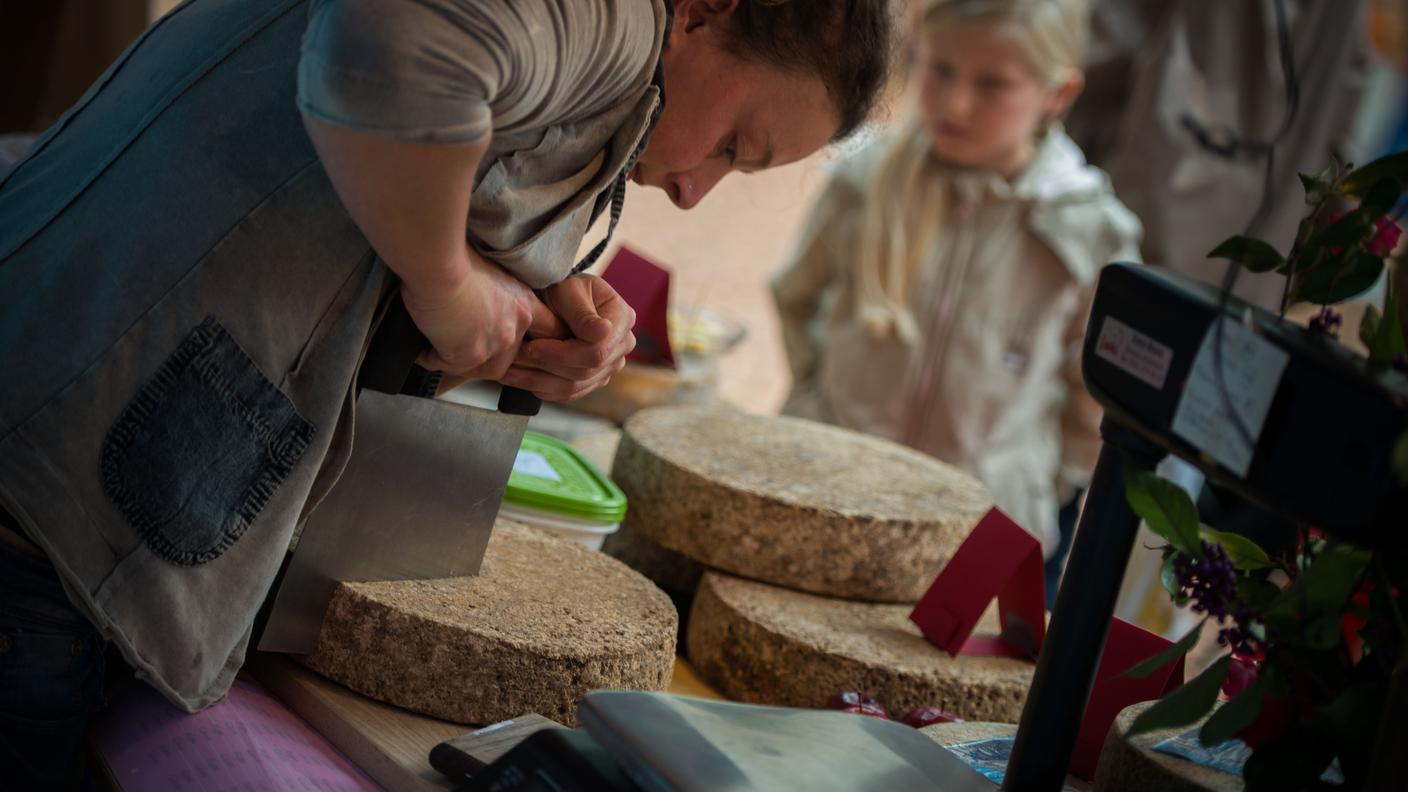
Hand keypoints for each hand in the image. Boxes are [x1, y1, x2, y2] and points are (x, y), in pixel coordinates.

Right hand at [403, 247, 564, 380]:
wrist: (439, 268)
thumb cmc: (457, 259)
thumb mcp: (489, 271)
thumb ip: (496, 293)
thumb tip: (482, 298)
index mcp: (523, 305)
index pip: (547, 330)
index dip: (536, 340)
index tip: (526, 344)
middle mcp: (513, 328)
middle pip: (507, 358)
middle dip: (485, 356)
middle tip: (463, 347)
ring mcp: (492, 346)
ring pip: (479, 369)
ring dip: (461, 363)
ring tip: (441, 352)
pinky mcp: (468, 357)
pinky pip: (450, 368)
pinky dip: (434, 360)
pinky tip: (424, 353)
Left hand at [500, 274, 636, 400]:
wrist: (560, 299)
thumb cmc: (564, 290)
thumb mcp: (569, 291)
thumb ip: (582, 312)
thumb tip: (602, 332)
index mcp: (623, 319)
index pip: (597, 350)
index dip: (563, 354)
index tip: (533, 346)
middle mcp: (622, 345)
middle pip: (586, 371)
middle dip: (547, 366)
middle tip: (516, 357)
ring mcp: (610, 365)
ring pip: (575, 386)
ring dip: (538, 381)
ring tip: (510, 372)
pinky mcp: (594, 379)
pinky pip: (570, 393)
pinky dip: (543, 389)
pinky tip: (521, 379)